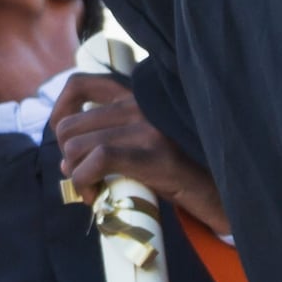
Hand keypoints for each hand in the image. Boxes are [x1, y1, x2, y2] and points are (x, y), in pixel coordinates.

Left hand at [51, 73, 231, 240]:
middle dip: (68, 159)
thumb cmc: (179, 172)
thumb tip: (64, 159)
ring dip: (76, 176)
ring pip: (77, 146)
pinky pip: (97, 160)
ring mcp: (147, 126)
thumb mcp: (145, 143)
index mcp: (136, 95)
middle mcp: (140, 103)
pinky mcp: (154, 153)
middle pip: (70, 125)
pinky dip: (85, 181)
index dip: (58, 113)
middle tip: (85, 180)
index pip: (79, 84)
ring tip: (94, 192)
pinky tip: (96, 197)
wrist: (223, 192)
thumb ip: (109, 137)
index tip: (62, 143)